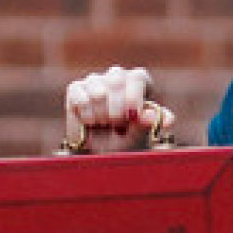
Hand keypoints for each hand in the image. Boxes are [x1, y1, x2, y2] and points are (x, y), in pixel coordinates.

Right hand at [58, 67, 173, 152]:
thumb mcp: (136, 138)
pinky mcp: (76, 89)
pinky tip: (89, 121)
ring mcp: (96, 81)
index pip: (138, 77)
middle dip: (116, 105)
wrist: (98, 155)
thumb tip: (157, 117)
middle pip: (116, 77)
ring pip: (96, 85)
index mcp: (139, 84)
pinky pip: (78, 92)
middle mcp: (118, 77)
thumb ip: (145, 126)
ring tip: (103, 124)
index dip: (134, 95)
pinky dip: (84, 110)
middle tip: (116, 124)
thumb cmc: (124, 143)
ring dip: (100, 111)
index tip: (131, 114)